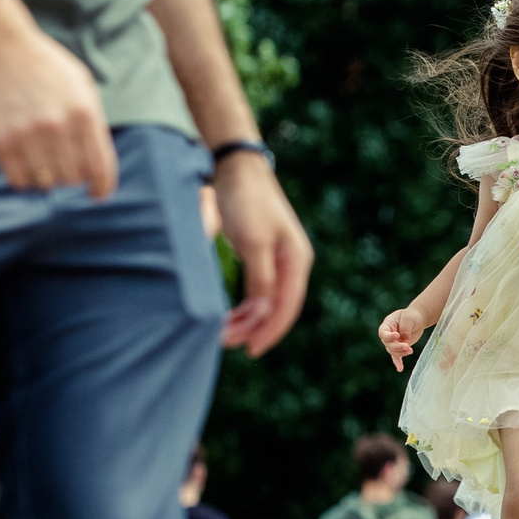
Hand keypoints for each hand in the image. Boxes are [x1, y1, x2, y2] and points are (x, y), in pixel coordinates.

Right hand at [0, 24, 117, 197]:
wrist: (1, 49)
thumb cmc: (47, 69)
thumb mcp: (83, 88)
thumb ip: (93, 125)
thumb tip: (98, 168)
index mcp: (84, 113)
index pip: (99, 167)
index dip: (102, 187)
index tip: (97, 194)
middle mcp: (57, 126)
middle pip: (73, 178)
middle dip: (73, 178)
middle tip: (66, 166)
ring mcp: (27, 135)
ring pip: (46, 183)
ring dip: (49, 179)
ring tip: (46, 162)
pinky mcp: (1, 141)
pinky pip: (18, 181)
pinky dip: (25, 179)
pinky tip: (27, 164)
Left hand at [214, 157, 312, 355]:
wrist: (236, 168)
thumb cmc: (246, 202)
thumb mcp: (253, 242)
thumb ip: (260, 278)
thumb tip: (262, 310)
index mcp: (296, 261)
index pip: (287, 306)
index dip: (269, 331)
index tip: (250, 350)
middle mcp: (291, 263)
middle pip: (278, 307)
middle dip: (254, 328)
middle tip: (225, 342)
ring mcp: (277, 259)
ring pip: (266, 300)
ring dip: (247, 318)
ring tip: (222, 331)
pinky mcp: (261, 255)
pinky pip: (257, 289)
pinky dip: (245, 305)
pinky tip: (230, 314)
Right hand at [378, 307, 427, 370]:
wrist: (418, 318)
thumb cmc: (412, 315)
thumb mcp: (408, 318)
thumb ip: (405, 329)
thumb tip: (404, 340)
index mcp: (387, 324)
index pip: (383, 333)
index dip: (389, 336)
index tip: (398, 335)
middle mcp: (388, 334)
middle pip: (388, 344)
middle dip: (397, 347)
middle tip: (407, 346)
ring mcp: (393, 342)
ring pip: (393, 351)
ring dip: (401, 353)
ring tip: (410, 350)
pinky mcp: (400, 347)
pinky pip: (396, 356)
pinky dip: (398, 363)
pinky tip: (400, 369)